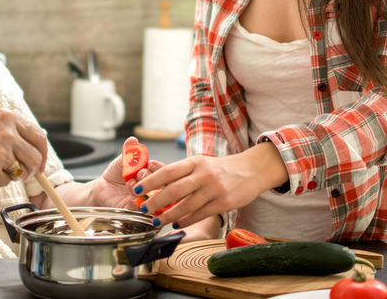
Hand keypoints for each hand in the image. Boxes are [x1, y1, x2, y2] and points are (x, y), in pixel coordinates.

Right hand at [0, 109, 48, 185]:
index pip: (39, 137)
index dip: (43, 153)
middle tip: (23, 174)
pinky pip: (5, 182)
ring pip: (21, 172)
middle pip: (35, 158)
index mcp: (8, 117)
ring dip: (13, 175)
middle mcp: (7, 133)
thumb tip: (38, 147)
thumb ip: (13, 130)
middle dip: (32, 170)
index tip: (40, 163)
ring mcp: (0, 152)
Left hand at [87, 137, 165, 208]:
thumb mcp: (123, 160)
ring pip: (152, 197)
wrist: (102, 187)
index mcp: (152, 175)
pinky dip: (136, 201)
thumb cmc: (116, 174)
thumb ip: (130, 150)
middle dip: (148, 177)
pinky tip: (130, 194)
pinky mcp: (135, 210)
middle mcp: (151, 189)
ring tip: (131, 184)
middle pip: (161, 185)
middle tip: (138, 173)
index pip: (164, 172)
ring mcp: (145, 200)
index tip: (147, 164)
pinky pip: (141, 208)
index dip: (157, 168)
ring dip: (142, 189)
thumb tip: (133, 140)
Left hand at [133, 142, 287, 227]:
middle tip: (143, 209)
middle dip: (155, 201)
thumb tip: (152, 173)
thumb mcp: (200, 163)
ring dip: (169, 216)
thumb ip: (180, 171)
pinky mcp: (224, 203)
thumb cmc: (219, 168)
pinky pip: (200, 214)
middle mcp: (203, 174)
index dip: (150, 181)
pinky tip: (176, 224)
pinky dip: (186, 221)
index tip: (135, 189)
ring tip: (156, 221)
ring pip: (186, 206)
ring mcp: (214, 189)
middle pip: (174, 190)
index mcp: (195, 161)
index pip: (167, 171)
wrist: (250, 171)